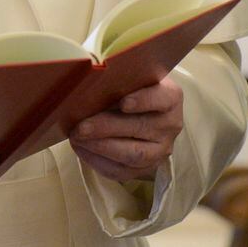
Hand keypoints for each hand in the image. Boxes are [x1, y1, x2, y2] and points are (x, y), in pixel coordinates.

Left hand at [69, 76, 183, 181]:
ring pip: (134, 154)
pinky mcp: (147, 167)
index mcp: (170, 96)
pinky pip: (124, 171)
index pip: (162, 98)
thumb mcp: (128, 76)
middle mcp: (170, 124)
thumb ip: (114, 78)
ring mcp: (161, 149)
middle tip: (80, 127)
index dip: (144, 101)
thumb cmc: (129, 87)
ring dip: (101, 147)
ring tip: (77, 138)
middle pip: (141, 128)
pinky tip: (80, 149)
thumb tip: (84, 82)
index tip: (124, 103)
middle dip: (106, 128)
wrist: (141, 110)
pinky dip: (99, 161)